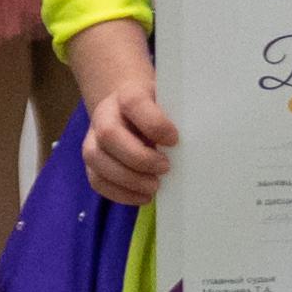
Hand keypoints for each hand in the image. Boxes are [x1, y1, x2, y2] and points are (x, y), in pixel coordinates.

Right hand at [70, 27, 174, 204]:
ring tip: (154, 187)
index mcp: (126, 95)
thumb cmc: (157, 110)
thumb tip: (200, 141)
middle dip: (138, 157)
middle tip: (165, 168)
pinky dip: (119, 193)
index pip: (133, 103)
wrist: (127, 110)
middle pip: (109, 135)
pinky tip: (143, 195)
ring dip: (127, 178)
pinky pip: (96, 180)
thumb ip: (178, 117)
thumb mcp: (168, 104)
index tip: (174, 140)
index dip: (154, 123)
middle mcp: (104, 115)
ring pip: (96, 159)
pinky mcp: (91, 162)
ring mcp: (92, 139)